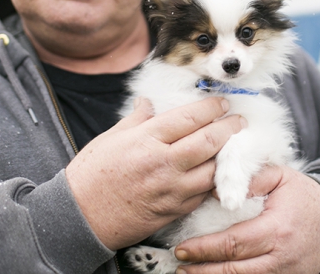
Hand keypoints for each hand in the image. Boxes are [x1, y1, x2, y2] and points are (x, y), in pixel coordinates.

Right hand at [65, 97, 244, 249]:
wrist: (80, 217)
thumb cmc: (92, 174)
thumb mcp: (111, 138)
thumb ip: (136, 119)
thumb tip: (148, 102)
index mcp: (146, 139)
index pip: (189, 117)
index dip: (211, 107)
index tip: (222, 102)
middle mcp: (163, 162)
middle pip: (208, 141)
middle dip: (229, 128)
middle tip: (239, 121)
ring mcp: (171, 189)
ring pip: (212, 169)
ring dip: (227, 156)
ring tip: (234, 146)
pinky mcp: (174, 210)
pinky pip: (202, 193)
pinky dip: (213, 181)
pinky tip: (217, 172)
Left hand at [174, 165, 319, 273]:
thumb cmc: (301, 196)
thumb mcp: (279, 177)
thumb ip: (249, 180)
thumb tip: (215, 190)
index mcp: (278, 229)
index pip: (234, 243)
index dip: (205, 248)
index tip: (183, 247)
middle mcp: (282, 258)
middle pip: (235, 270)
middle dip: (202, 269)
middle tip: (180, 263)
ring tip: (188, 273)